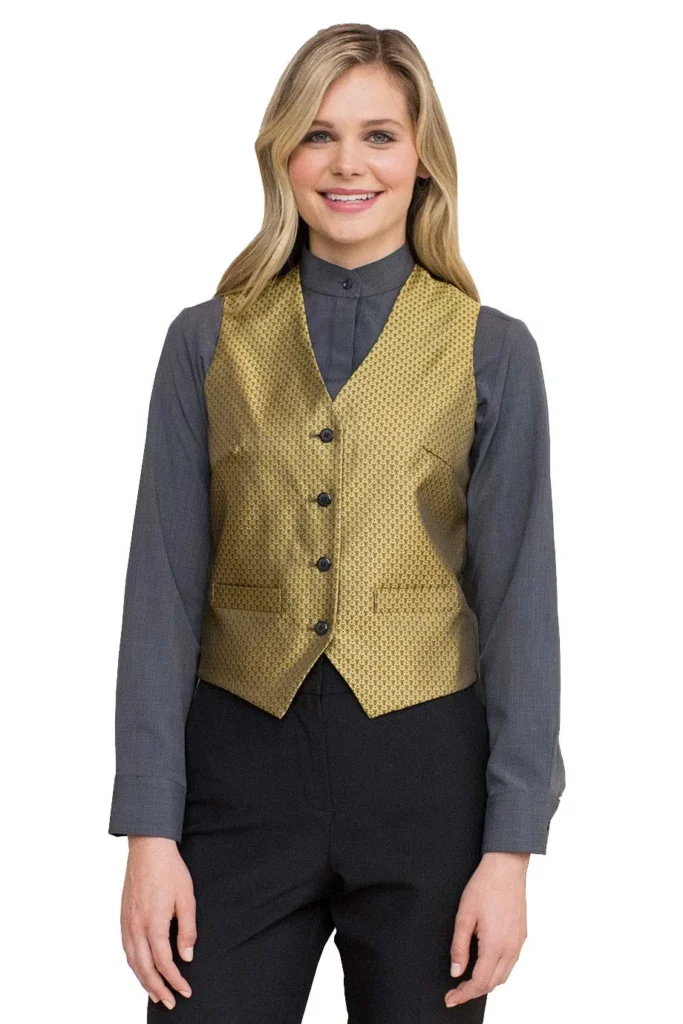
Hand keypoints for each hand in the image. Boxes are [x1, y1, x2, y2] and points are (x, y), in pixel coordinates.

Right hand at [120, 836, 196, 1009]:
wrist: (148, 848)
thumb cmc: (170, 870)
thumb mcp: (187, 898)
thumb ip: (188, 928)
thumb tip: (186, 956)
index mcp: (154, 923)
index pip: (164, 962)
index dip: (175, 980)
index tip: (186, 990)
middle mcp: (136, 927)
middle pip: (145, 968)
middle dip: (158, 988)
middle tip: (170, 1002)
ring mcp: (127, 923)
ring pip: (132, 961)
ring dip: (144, 981)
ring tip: (156, 993)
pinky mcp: (123, 917)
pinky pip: (126, 949)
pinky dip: (134, 965)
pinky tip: (141, 969)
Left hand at [444, 851, 528, 1008]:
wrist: (506, 868)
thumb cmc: (484, 886)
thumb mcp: (464, 915)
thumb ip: (459, 946)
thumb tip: (456, 971)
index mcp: (495, 945)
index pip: (479, 982)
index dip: (463, 994)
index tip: (450, 999)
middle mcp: (510, 949)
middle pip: (492, 984)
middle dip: (473, 992)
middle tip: (455, 991)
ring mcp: (518, 943)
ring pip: (503, 976)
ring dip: (486, 983)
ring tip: (468, 980)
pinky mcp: (522, 936)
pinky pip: (510, 964)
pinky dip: (497, 971)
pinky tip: (485, 964)